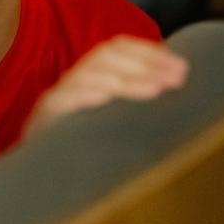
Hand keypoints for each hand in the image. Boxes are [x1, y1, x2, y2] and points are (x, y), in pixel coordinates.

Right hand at [27, 36, 188, 130]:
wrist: (40, 175)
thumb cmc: (87, 145)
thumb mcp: (113, 119)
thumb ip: (137, 100)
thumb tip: (181, 85)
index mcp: (91, 75)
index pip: (117, 48)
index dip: (150, 52)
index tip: (182, 68)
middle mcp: (74, 81)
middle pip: (105, 57)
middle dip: (145, 65)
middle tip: (176, 79)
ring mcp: (57, 98)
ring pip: (88, 76)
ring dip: (125, 80)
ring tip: (154, 89)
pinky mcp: (43, 118)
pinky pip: (60, 101)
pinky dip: (83, 95)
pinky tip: (105, 98)